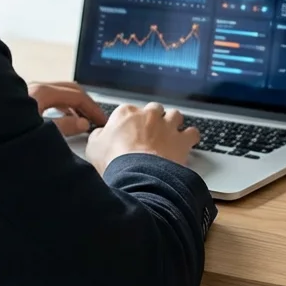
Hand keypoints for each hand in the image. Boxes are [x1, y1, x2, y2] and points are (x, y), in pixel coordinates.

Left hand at [27, 81, 107, 136]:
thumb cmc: (9, 131)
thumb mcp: (40, 131)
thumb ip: (64, 127)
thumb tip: (83, 123)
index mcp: (42, 91)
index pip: (77, 95)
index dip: (93, 108)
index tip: (102, 121)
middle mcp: (36, 87)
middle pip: (70, 90)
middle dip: (87, 104)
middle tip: (97, 119)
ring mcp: (30, 92)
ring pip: (60, 94)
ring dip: (75, 105)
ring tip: (84, 120)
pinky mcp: (24, 101)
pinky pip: (50, 99)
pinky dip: (63, 106)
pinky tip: (65, 118)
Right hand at [85, 102, 199, 172]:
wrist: (137, 175)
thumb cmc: (115, 161)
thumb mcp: (94, 148)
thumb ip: (98, 137)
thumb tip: (99, 135)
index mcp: (126, 113)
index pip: (129, 111)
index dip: (130, 123)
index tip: (129, 133)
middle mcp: (148, 115)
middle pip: (154, 109)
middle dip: (154, 119)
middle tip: (149, 134)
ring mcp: (167, 126)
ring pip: (175, 115)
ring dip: (173, 124)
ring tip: (169, 136)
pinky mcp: (181, 140)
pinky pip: (192, 132)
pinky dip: (190, 137)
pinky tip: (186, 144)